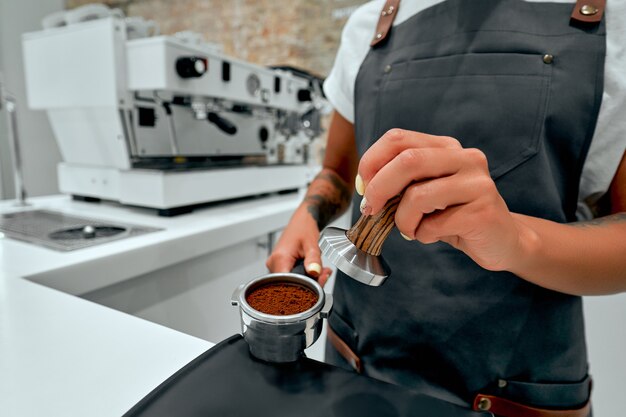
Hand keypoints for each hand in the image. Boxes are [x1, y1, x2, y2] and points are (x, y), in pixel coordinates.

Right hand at [266, 207, 332, 285]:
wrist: (302, 220)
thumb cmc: (304, 228)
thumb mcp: (312, 244)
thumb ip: (314, 259)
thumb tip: (314, 272)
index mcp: (279, 258)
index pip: (288, 283)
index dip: (304, 286)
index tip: (318, 280)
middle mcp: (273, 263)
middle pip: (289, 284)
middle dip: (309, 283)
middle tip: (324, 274)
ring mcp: (275, 265)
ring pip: (291, 282)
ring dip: (308, 279)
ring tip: (320, 270)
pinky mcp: (279, 265)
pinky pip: (291, 276)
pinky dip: (304, 275)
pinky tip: (313, 269)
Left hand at [357, 129, 523, 270]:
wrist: (502, 241)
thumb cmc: (454, 216)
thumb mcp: (425, 192)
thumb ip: (400, 182)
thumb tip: (366, 187)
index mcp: (446, 147)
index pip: (398, 138)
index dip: (371, 162)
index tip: (364, 187)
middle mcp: (465, 157)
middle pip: (407, 161)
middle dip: (379, 188)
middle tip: (370, 210)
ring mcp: (477, 183)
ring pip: (418, 196)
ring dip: (402, 220)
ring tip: (410, 229)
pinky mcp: (483, 211)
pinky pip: (434, 224)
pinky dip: (422, 235)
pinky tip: (433, 235)